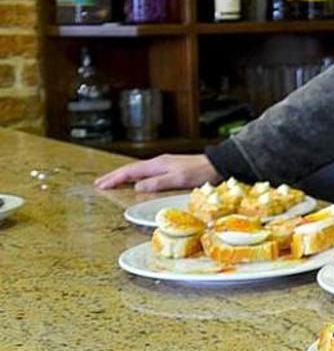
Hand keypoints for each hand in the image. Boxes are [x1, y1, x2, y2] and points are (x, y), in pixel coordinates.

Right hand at [93, 154, 220, 192]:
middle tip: (99, 184)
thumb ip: (157, 183)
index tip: (100, 185)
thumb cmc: (200, 172)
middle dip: (114, 176)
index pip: (130, 171)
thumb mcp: (178, 179)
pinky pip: (146, 173)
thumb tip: (137, 187)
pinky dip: (136, 178)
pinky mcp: (170, 169)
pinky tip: (136, 182)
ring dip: (124, 177)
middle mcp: (158, 163)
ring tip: (112, 183)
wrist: (217, 165)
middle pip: (131, 170)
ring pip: (138, 171)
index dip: (114, 178)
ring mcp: (164, 165)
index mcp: (157, 164)